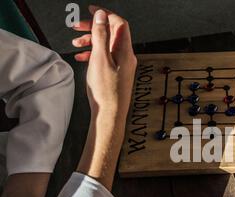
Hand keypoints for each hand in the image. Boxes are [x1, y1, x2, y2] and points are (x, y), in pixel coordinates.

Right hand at [72, 5, 136, 121]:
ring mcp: (122, 65)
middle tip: (77, 27)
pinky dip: (93, 54)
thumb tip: (102, 16)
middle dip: (94, 27)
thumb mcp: (99, 59)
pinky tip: (82, 58)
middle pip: (111, 33)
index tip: (91, 11)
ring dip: (91, 41)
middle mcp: (126, 57)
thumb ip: (100, 35)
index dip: (105, 14)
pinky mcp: (117, 73)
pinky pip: (105, 57)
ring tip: (75, 43)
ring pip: (106, 45)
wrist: (110, 114)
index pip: (119, 24)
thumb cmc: (106, 91)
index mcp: (124, 51)